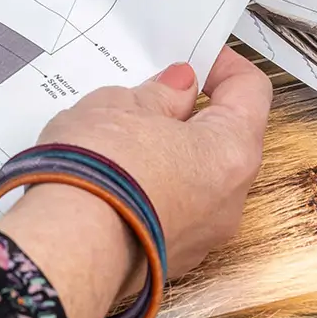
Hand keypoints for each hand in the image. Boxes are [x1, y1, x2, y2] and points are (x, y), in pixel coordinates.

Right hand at [0, 49, 269, 317]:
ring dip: (169, 156)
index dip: (223, 66)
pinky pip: (171, 212)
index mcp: (232, 151)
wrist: (65, 250)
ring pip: (197, 180)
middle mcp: (230, 199)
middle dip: (190, 115)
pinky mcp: (170, 260)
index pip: (251, 91)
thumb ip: (159, 94)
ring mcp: (202, 236)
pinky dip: (152, 192)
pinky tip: (113, 179)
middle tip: (149, 96)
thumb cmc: (98, 172)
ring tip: (121, 139)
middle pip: (225, 140)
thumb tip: (179, 88)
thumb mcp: (120, 106)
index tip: (195, 57)